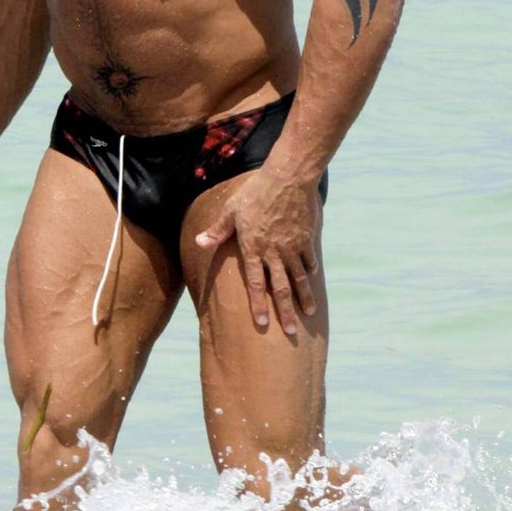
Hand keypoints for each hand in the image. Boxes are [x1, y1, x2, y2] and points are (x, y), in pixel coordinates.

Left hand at [196, 164, 319, 335]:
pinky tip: (312, 282)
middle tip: (290, 333)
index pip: (254, 283)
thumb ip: (217, 230)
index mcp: (253, 247)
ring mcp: (292, 246)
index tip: (261, 324)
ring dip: (303, 298)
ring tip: (308, 314)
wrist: (287, 178)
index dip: (258, 305)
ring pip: (299, 278)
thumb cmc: (255, 192)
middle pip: (280, 288)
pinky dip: (311, 273)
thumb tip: (199, 242)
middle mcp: (274, 252)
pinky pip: (309, 260)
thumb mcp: (231, 210)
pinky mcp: (306, 238)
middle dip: (285, 312)